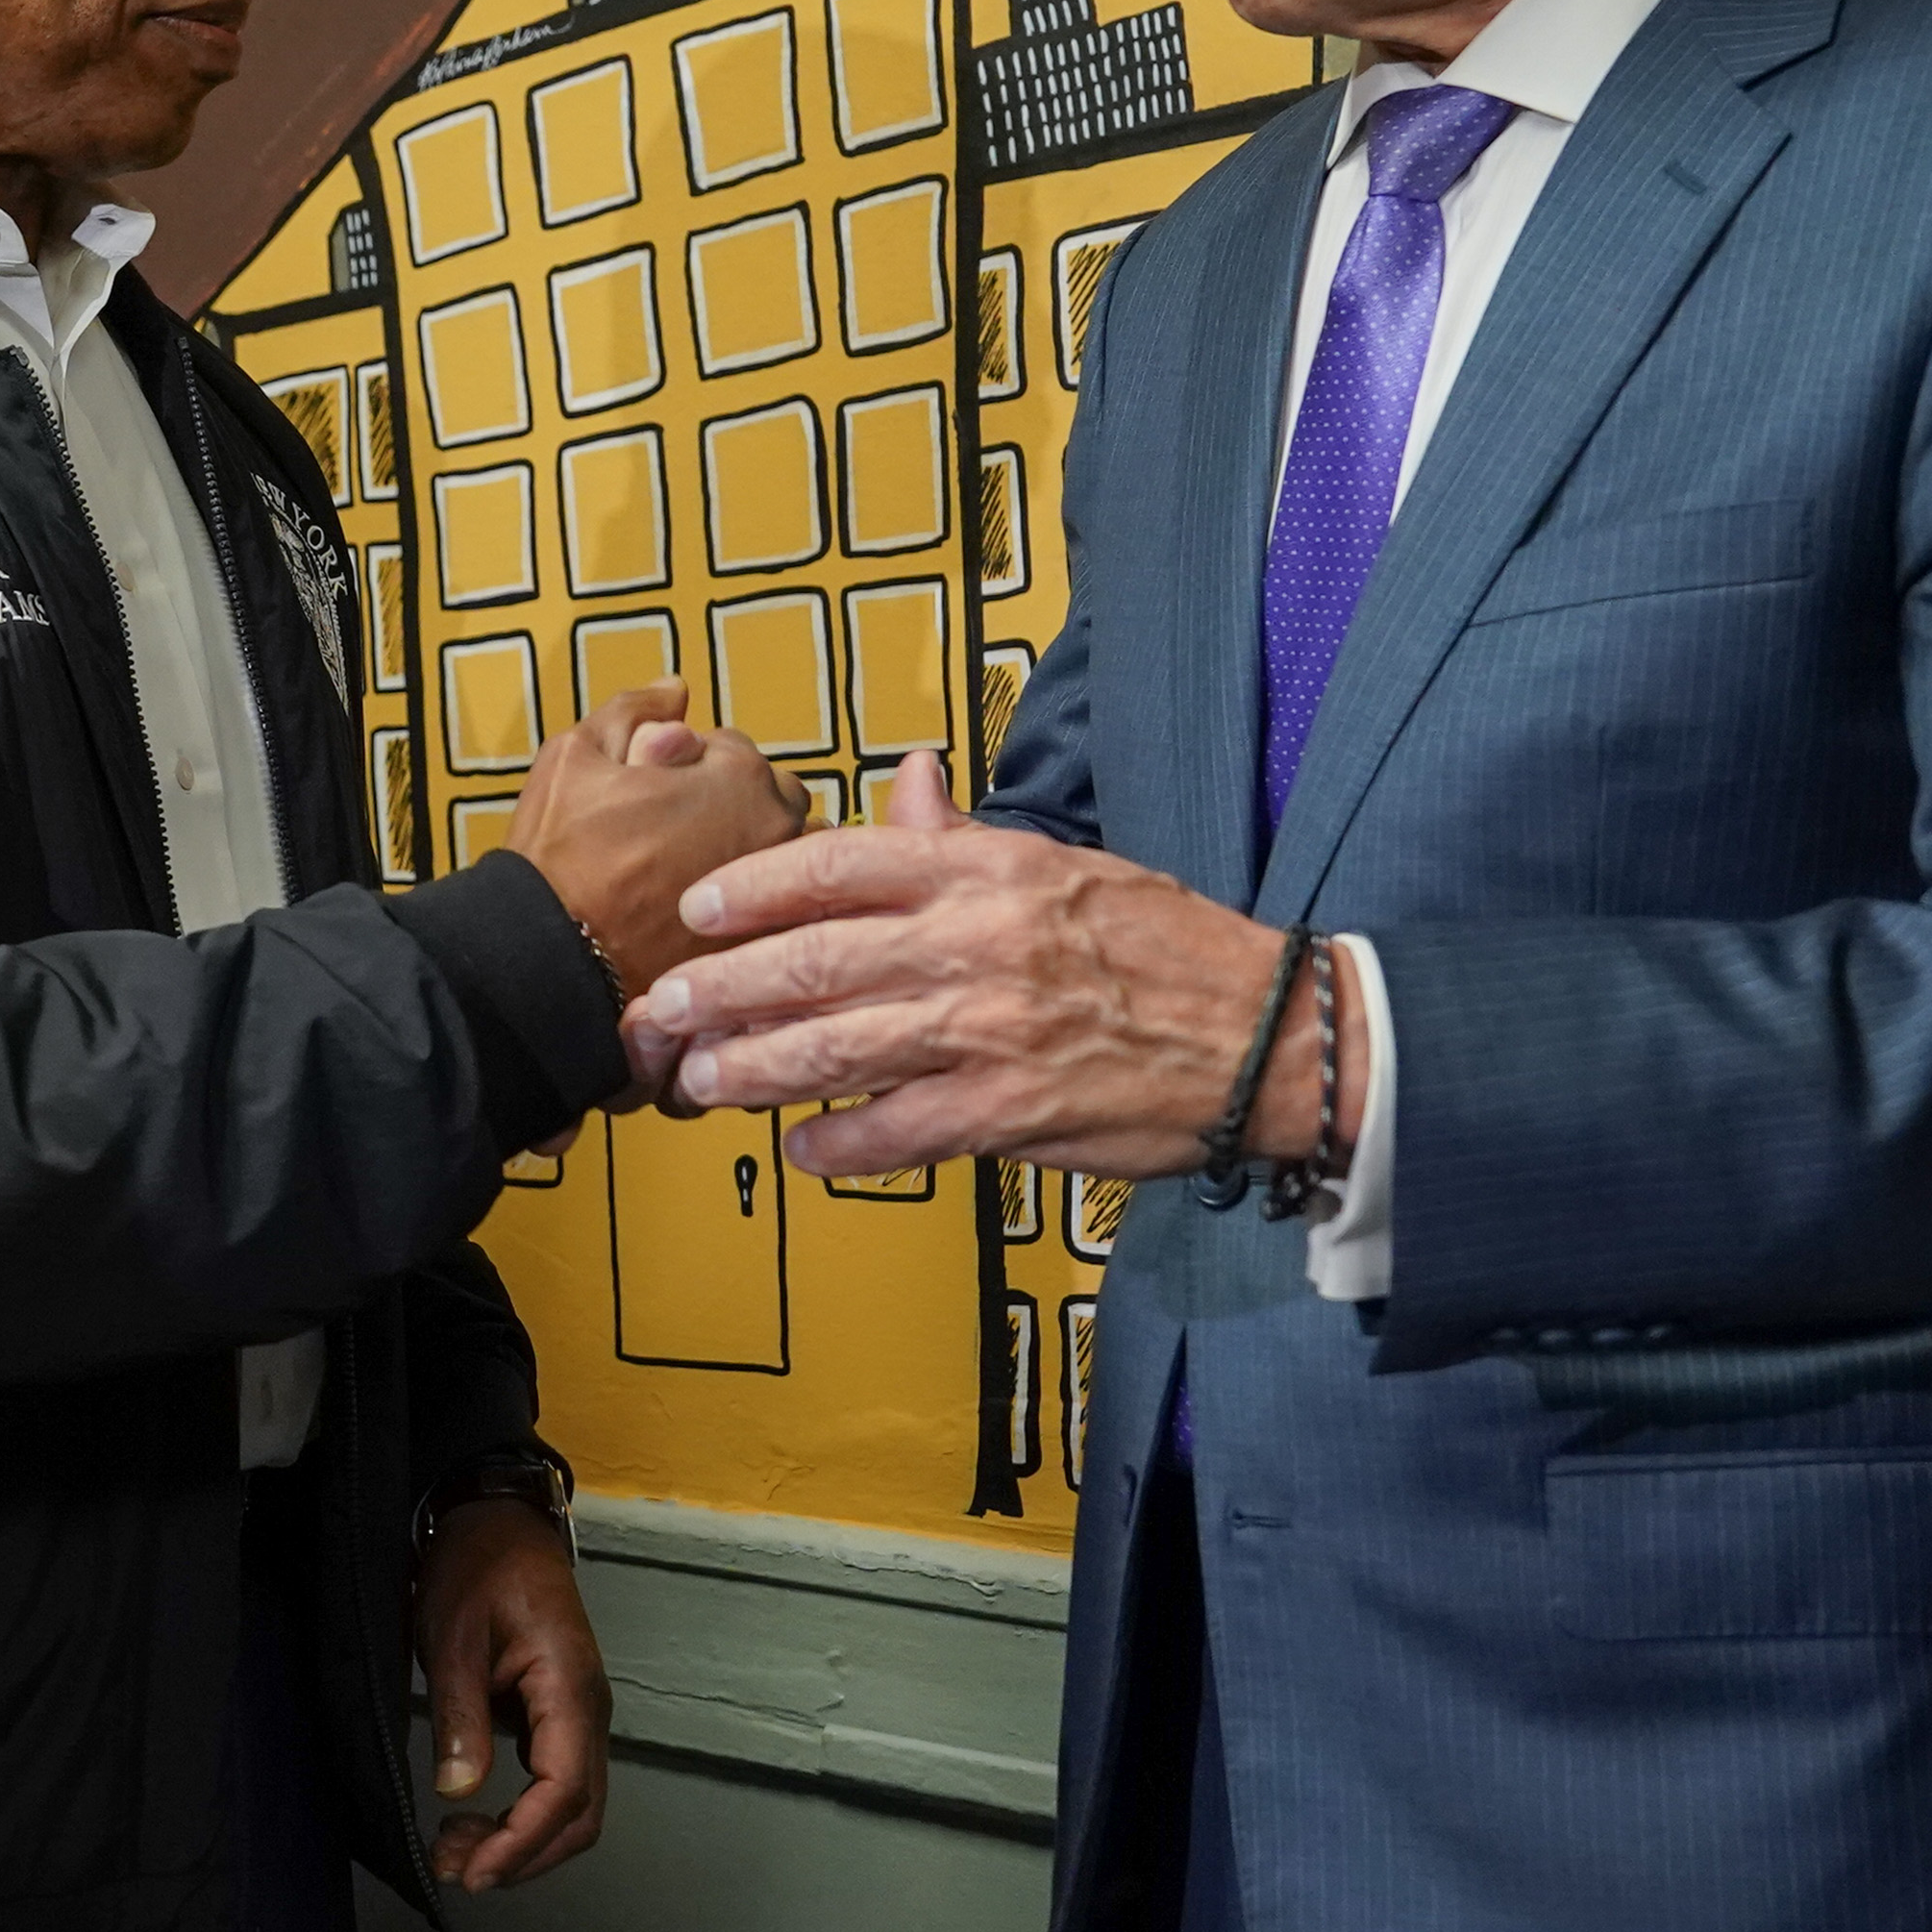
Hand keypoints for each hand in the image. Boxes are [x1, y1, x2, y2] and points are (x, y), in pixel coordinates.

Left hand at [415, 1495, 609, 1892]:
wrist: (499, 1522)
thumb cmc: (476, 1566)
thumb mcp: (452, 1636)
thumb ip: (459, 1716)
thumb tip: (457, 1791)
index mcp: (569, 1687)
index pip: (564, 1789)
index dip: (521, 1840)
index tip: (473, 1871)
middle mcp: (588, 1710)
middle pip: (580, 1814)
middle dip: (523, 1855)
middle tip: (454, 1869)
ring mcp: (579, 1715)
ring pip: (573, 1807)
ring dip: (522, 1842)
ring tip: (456, 1850)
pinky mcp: (560, 1717)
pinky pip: (557, 1785)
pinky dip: (523, 1818)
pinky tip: (475, 1821)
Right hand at [496, 683, 802, 1009]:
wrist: (556, 958)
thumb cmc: (562, 854)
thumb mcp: (576, 756)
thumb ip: (632, 710)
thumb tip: (675, 690)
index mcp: (738, 775)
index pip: (732, 750)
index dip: (687, 766)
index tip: (653, 793)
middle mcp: (777, 829)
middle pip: (773, 798)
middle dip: (734, 805)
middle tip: (675, 835)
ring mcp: (782, 894)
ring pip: (790, 855)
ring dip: (758, 855)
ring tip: (695, 879)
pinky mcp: (771, 946)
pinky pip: (788, 914)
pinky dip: (765, 909)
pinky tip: (717, 922)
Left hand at [630, 747, 1348, 1176]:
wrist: (1268, 1038)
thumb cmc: (1170, 949)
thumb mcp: (1069, 867)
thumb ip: (968, 838)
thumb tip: (910, 782)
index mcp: (989, 873)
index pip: (841, 863)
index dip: (753, 888)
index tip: (699, 909)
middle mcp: (977, 943)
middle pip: (812, 960)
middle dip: (721, 987)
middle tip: (663, 1008)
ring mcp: (988, 1031)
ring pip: (835, 1049)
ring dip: (752, 1070)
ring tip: (699, 1081)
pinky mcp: (1009, 1114)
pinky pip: (896, 1133)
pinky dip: (838, 1146)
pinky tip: (801, 1149)